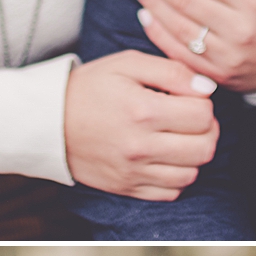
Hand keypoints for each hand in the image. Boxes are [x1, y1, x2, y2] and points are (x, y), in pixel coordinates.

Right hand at [64, 50, 218, 199]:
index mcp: (143, 110)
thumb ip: (171, 70)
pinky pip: (171, 192)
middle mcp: (140, 146)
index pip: (203, 115)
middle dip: (207, 131)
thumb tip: (207, 88)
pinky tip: (166, 158)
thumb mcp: (127, 63)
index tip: (190, 98)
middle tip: (192, 119)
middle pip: (204, 148)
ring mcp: (133, 171)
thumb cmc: (89, 87)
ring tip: (180, 138)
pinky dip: (177, 177)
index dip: (204, 103)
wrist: (47, 121)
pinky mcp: (126, 187)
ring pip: (191, 173)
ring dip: (194, 155)